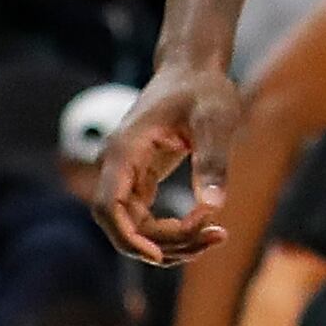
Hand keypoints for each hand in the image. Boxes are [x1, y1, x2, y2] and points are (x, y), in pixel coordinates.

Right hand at [97, 62, 240, 264]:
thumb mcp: (215, 119)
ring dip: (171, 240)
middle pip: (123, 224)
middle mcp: (116, 165)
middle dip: (163, 243)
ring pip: (135, 226)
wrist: (193, 70)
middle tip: (214, 236)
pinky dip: (173, 229)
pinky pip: (147, 217)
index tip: (159, 255)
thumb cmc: (203, 89)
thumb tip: (214, 204)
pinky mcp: (140, 179)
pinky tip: (207, 225)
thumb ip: (212, 158)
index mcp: (124, 150)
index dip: (127, 237)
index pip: (108, 206)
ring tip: (217, 235)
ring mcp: (125, 174)